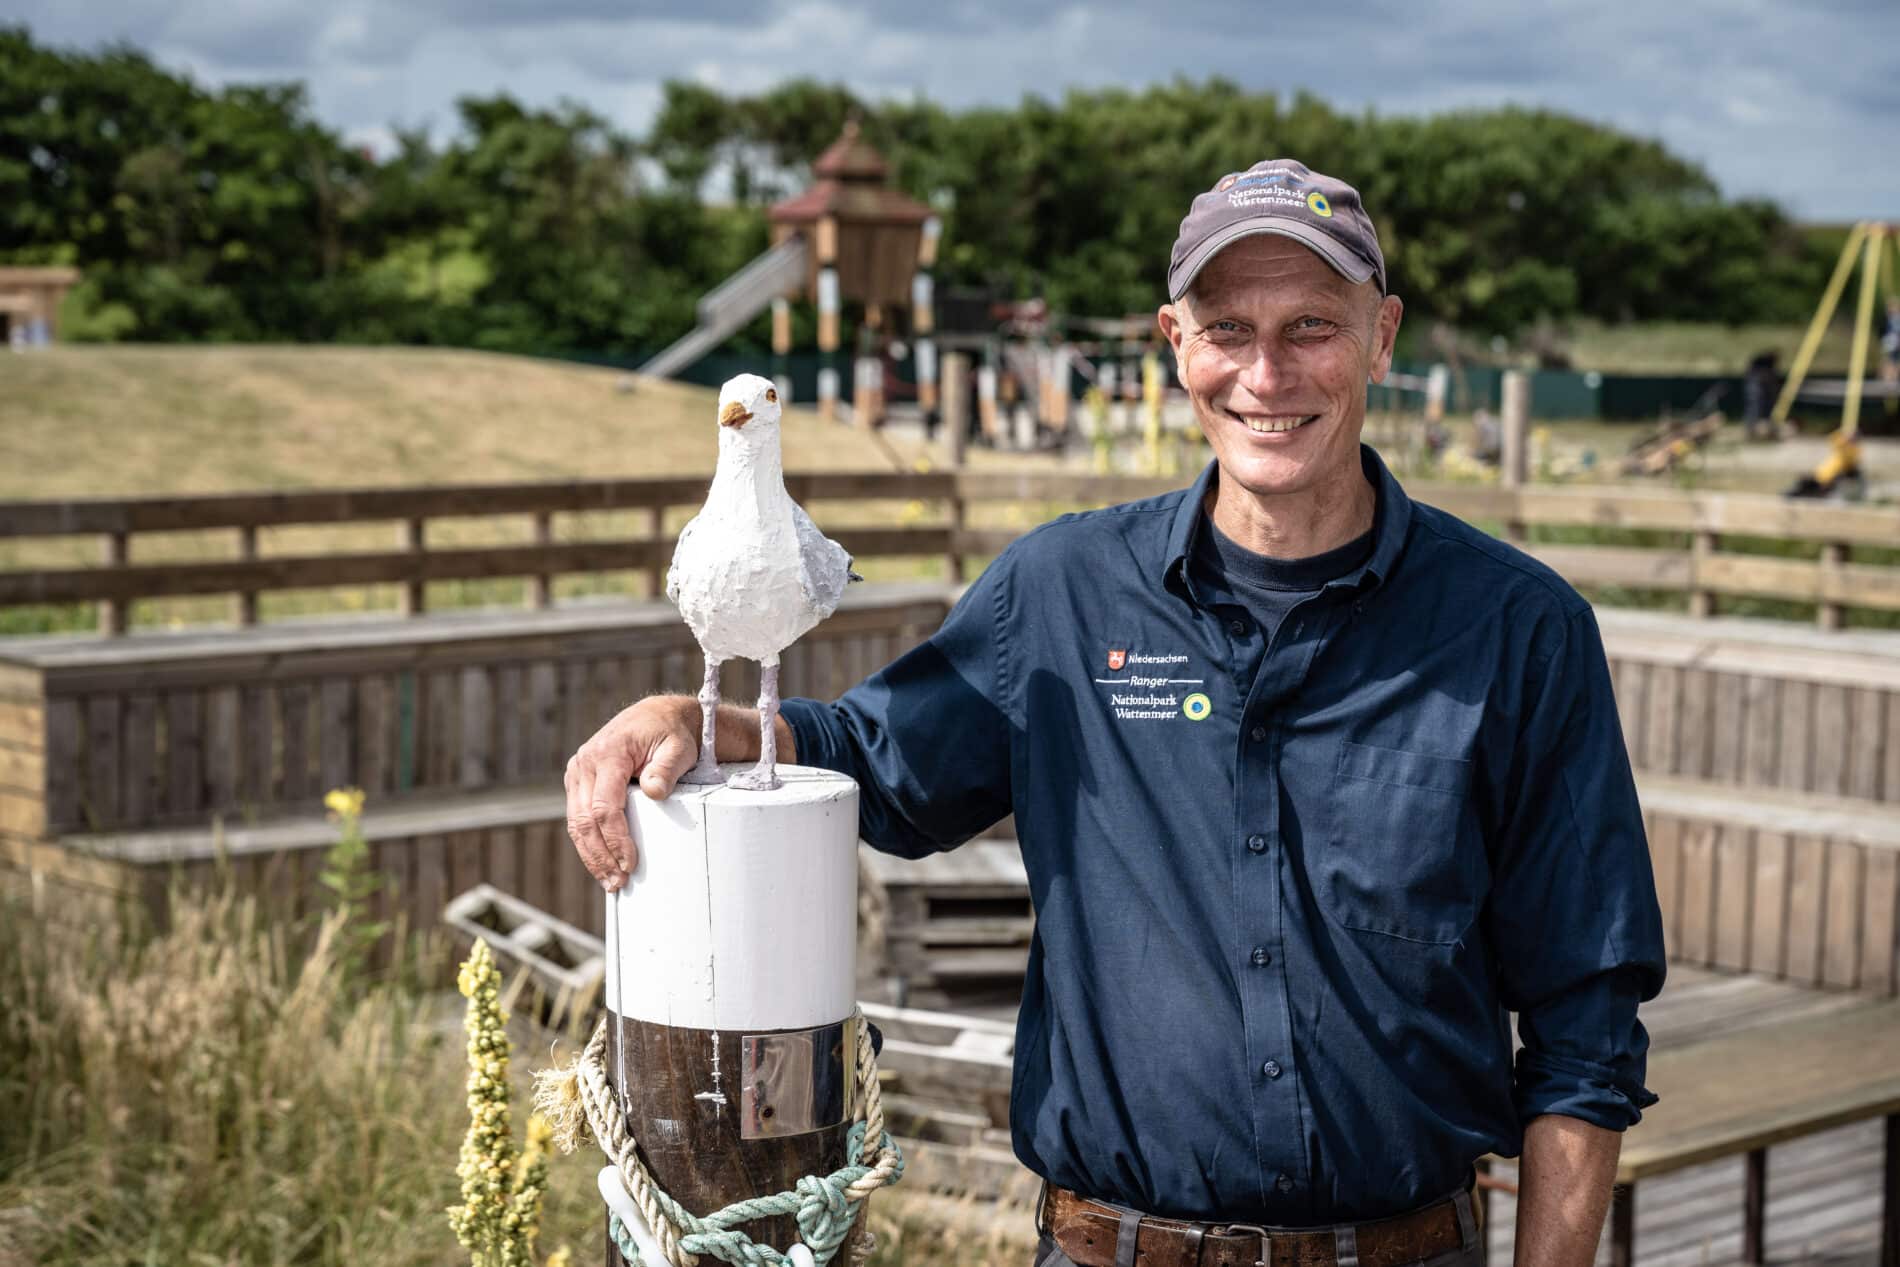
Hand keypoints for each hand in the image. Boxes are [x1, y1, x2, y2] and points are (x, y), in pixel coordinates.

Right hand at [564, 695, 699, 889]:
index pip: (604, 806)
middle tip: (618, 881)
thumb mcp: (678, 748)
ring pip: (576, 822)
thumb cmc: (670, 733)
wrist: (657, 717)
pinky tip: (601, 862)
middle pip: (584, 819)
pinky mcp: (579, 782)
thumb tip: (654, 792)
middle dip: (600, 855)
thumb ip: (666, 768)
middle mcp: (585, 762)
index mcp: (608, 753)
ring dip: (591, 855)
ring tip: (610, 880)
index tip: (630, 862)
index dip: (616, 838)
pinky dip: (588, 842)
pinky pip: (578, 817)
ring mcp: (578, 772)